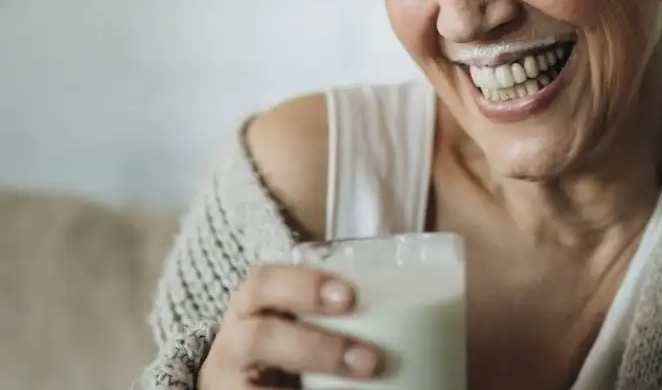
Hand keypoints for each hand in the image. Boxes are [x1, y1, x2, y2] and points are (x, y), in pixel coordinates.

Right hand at [198, 264, 379, 388]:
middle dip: (316, 348)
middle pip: (260, 337)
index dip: (305, 285)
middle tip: (371, 360)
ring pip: (254, 382)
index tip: (350, 296)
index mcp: (253, 304)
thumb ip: (342, 309)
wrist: (242, 381)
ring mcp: (231, 380)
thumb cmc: (290, 340)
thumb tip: (428, 307)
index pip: (265, 282)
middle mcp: (235, 341)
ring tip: (362, 380)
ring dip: (311, 376)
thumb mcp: (302, 316)